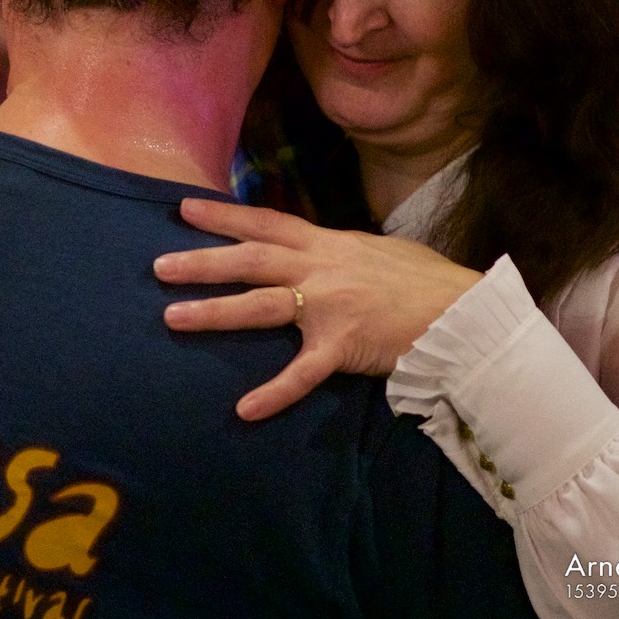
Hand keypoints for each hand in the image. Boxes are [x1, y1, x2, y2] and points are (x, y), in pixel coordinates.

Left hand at [154, 200, 481, 420]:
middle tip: (159, 266)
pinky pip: (301, 374)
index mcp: (327, 242)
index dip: (224, 215)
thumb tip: (319, 247)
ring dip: (214, 312)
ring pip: (259, 306)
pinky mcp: (342, 347)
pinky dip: (273, 393)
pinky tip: (245, 410)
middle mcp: (320, 268)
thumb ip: (340, 250)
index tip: (184, 209)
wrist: (459, 311)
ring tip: (172, 318)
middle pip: (249, 260)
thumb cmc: (423, 279)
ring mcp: (328, 307)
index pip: (266, 223)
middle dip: (202, 261)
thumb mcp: (375, 249)